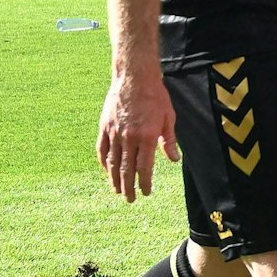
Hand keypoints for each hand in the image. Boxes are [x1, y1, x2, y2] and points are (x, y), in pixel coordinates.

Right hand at [98, 70, 178, 202]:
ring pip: (112, 162)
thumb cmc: (156, 97)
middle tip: (130, 199)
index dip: (144, 182)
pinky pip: (102, 149)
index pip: (144, 167)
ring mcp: (114, 133)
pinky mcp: (104, 127)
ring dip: (114, 178)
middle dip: (128, 186)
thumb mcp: (169, 117)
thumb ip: (169, 140)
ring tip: (117, 190)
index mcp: (146, 137)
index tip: (146, 192)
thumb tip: (173, 159)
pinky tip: (106, 170)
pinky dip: (103, 162)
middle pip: (126, 169)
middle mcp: (129, 138)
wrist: (134, 78)